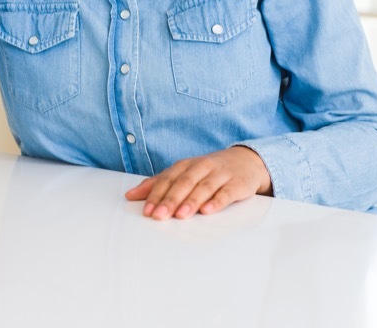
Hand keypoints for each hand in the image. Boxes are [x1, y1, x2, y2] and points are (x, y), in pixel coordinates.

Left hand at [124, 146, 272, 219]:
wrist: (246, 161)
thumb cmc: (208, 171)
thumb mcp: (183, 173)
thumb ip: (157, 184)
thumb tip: (130, 195)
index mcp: (186, 165)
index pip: (168, 179)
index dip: (156, 194)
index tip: (147, 210)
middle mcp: (202, 167)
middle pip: (184, 183)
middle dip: (170, 199)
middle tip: (159, 215)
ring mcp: (220, 175)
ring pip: (204, 187)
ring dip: (191, 201)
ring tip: (180, 215)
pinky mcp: (238, 184)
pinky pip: (227, 192)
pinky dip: (217, 201)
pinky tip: (208, 210)